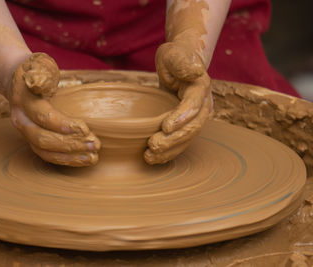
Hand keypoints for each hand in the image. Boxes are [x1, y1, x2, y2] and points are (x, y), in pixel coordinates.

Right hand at [9, 53, 100, 166]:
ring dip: (70, 157)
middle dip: (71, 144)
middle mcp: (21, 119)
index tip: (84, 127)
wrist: (18, 81)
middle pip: (43, 138)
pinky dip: (66, 160)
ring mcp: (25, 132)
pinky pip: (48, 155)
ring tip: (93, 157)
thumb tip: (41, 84)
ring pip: (44, 151)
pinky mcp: (32, 141)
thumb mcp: (39, 65)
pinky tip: (84, 160)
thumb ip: (42, 74)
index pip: (42, 116)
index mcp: (23, 100)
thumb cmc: (36, 70)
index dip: (62, 124)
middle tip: (95, 144)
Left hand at [144, 40, 212, 164]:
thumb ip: (183, 63)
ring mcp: (196, 117)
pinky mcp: (187, 124)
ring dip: (170, 150)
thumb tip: (196, 71)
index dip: (181, 118)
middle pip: (192, 127)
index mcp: (201, 88)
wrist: (179, 63)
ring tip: (150, 157)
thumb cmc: (175, 57)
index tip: (165, 127)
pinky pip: (181, 142)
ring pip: (187, 139)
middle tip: (152, 145)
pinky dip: (169, 152)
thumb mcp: (175, 54)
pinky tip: (154, 159)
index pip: (193, 106)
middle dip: (173, 140)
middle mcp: (202, 105)